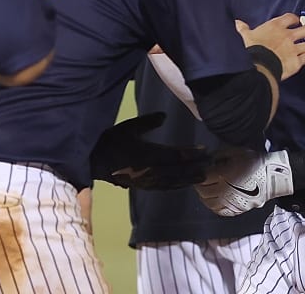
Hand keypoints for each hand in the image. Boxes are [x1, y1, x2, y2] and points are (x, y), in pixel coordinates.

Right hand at [91, 113, 210, 189]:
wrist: (93, 161)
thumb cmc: (111, 141)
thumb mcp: (128, 127)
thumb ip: (148, 122)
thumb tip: (164, 116)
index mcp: (145, 155)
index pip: (174, 156)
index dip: (190, 155)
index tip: (204, 151)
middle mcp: (147, 170)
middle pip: (176, 171)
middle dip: (194, 168)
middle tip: (211, 165)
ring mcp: (145, 181)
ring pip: (171, 182)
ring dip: (188, 179)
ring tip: (203, 176)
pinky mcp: (141, 186)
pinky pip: (162, 188)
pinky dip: (176, 186)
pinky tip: (184, 184)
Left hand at [194, 149, 294, 216]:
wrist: (272, 176)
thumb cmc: (254, 162)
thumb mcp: (234, 152)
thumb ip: (218, 155)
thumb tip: (208, 160)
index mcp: (221, 176)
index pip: (201, 178)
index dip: (198, 175)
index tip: (199, 171)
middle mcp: (223, 191)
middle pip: (203, 192)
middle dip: (200, 185)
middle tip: (203, 180)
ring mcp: (230, 202)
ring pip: (209, 203)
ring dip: (205, 197)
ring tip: (208, 190)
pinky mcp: (237, 209)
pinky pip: (219, 211)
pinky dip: (214, 206)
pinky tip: (215, 199)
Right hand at [240, 14, 304, 79]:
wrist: (257, 66)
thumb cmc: (250, 51)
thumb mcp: (244, 36)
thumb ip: (243, 29)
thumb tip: (237, 23)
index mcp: (275, 27)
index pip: (290, 18)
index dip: (295, 19)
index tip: (296, 21)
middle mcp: (287, 36)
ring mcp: (293, 49)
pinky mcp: (296, 62)